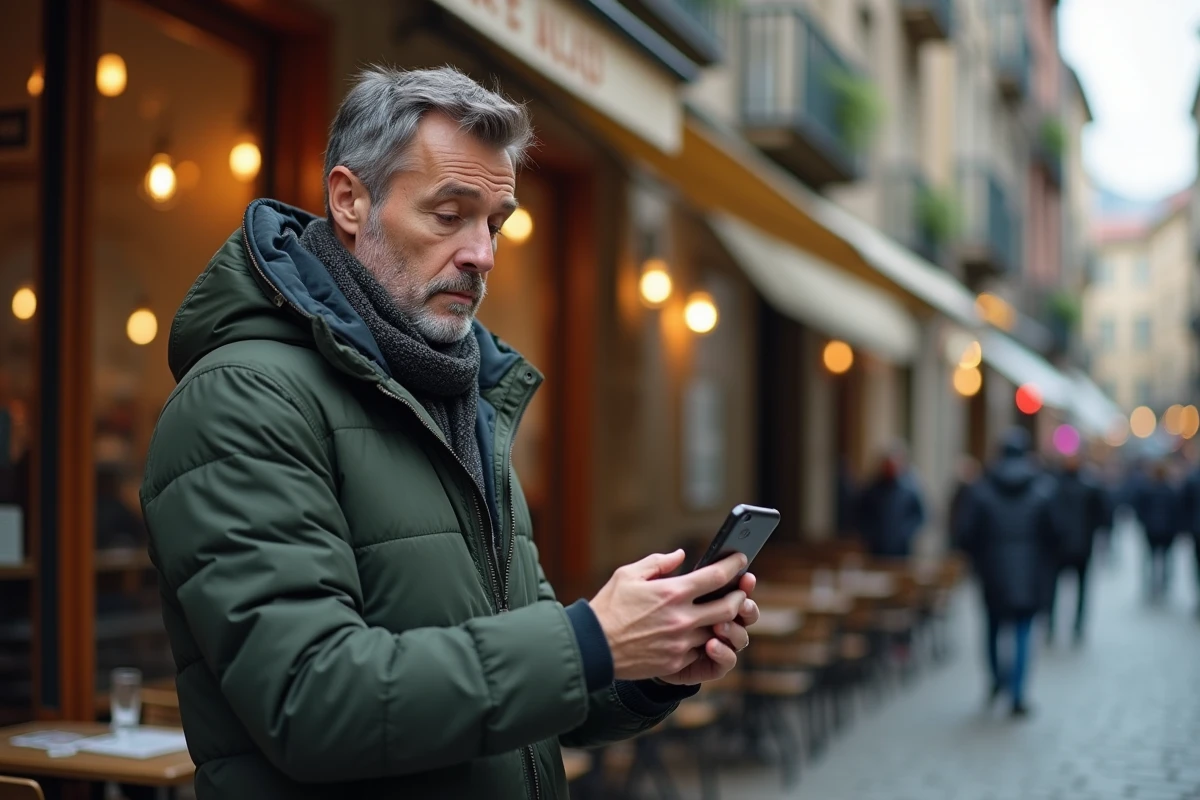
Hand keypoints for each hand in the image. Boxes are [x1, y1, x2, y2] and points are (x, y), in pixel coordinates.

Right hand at [588, 551, 748, 680]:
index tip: (740, 559)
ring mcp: (682, 642)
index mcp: (672, 592)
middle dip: (739, 597)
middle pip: (729, 607)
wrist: (594, 647)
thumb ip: (658, 563)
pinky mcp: (677, 661)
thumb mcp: (628, 575)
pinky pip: (702, 650)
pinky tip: (701, 632)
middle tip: (740, 590)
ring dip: (724, 621)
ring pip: (718, 630)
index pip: (716, 576)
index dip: (733, 565)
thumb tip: (680, 556)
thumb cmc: (609, 607)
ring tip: (723, 613)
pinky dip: (705, 640)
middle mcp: (682, 618)